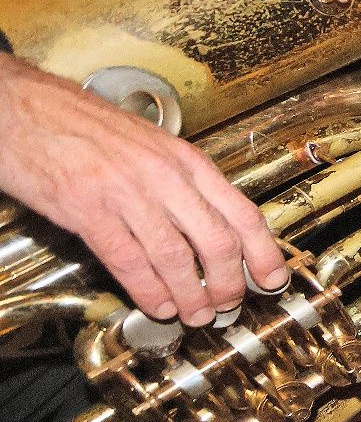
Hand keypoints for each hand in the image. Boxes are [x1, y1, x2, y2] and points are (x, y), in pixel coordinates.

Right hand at [0, 56, 288, 323]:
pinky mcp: (87, 210)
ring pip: (176, 257)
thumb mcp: (149, 143)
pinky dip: (148, 290)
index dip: (264, 252)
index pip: (242, 211)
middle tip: (229, 305)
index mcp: (184, 159)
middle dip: (229, 284)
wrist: (19, 107)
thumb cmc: (80, 124)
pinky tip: (157, 304)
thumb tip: (213, 224)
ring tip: (196, 314)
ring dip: (191, 295)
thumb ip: (182, 180)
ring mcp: (125, 193)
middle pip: (217, 242)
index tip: (273, 278)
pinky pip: (129, 260)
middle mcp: (163, 175)